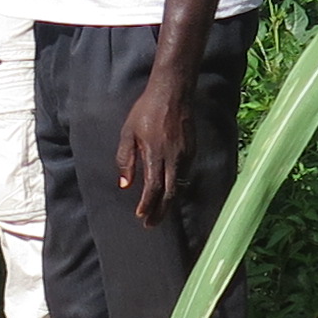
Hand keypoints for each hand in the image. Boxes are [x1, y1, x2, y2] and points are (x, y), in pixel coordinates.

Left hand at [116, 57, 196, 227]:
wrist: (173, 93)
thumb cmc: (146, 111)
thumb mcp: (128, 132)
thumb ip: (126, 159)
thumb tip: (125, 184)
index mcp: (155, 155)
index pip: (153, 188)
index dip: (147, 205)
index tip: (140, 216)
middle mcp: (173, 158)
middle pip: (169, 193)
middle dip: (160, 212)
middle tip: (151, 224)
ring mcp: (185, 155)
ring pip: (179, 185)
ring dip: (169, 201)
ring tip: (159, 211)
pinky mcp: (192, 150)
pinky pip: (184, 174)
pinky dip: (176, 186)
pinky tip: (169, 190)